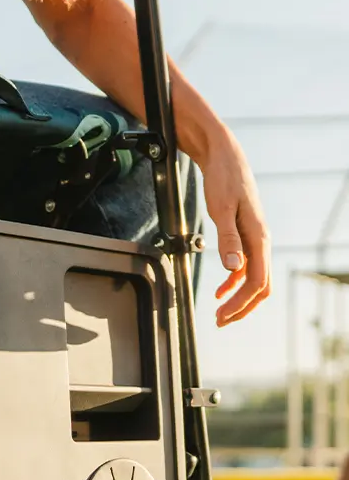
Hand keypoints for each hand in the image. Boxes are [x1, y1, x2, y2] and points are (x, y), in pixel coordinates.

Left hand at [199, 128, 270, 325]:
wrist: (224, 157)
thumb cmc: (223, 179)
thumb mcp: (221, 209)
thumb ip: (227, 239)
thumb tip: (233, 269)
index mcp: (259, 237)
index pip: (256, 281)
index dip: (240, 303)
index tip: (220, 316)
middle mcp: (261, 240)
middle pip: (260, 285)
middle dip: (241, 307)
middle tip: (220, 322)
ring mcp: (254, 239)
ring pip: (253, 278)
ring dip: (237, 298)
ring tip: (219, 313)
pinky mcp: (244, 235)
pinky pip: (245, 267)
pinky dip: (233, 282)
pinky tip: (219, 291)